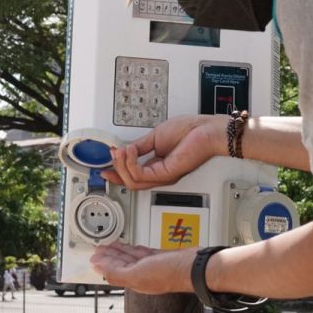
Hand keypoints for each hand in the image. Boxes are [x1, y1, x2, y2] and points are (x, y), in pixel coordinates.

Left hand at [90, 241, 194, 294]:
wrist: (193, 266)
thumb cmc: (169, 273)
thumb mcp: (137, 274)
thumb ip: (116, 272)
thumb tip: (98, 268)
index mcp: (135, 280)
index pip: (113, 272)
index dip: (102, 264)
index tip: (94, 257)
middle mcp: (143, 274)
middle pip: (120, 264)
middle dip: (109, 257)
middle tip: (99, 250)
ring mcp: (152, 265)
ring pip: (130, 257)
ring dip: (119, 251)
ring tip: (109, 245)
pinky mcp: (161, 257)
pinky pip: (142, 252)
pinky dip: (134, 249)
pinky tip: (130, 246)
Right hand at [103, 114, 224, 189]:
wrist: (207, 130)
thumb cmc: (191, 131)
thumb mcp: (156, 136)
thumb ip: (139, 146)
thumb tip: (124, 149)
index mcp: (158, 166)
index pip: (133, 176)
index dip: (116, 173)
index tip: (105, 167)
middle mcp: (160, 174)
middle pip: (130, 182)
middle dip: (116, 169)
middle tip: (113, 154)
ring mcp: (164, 175)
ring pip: (133, 181)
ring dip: (122, 165)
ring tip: (121, 151)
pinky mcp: (166, 173)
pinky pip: (140, 175)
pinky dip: (131, 163)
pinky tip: (130, 151)